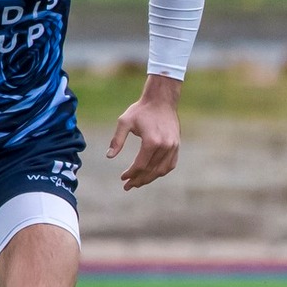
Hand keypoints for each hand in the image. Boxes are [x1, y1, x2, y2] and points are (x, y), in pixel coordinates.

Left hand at [109, 75, 181, 189]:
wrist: (161, 100)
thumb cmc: (141, 110)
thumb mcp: (124, 122)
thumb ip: (117, 140)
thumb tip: (109, 156)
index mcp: (151, 142)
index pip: (140, 165)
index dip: (131, 174)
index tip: (123, 178)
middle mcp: (165, 146)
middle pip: (151, 170)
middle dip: (138, 180)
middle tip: (128, 186)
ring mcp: (173, 146)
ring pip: (161, 170)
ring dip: (149, 178)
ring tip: (139, 182)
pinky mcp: (177, 145)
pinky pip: (170, 164)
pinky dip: (161, 172)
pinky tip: (152, 174)